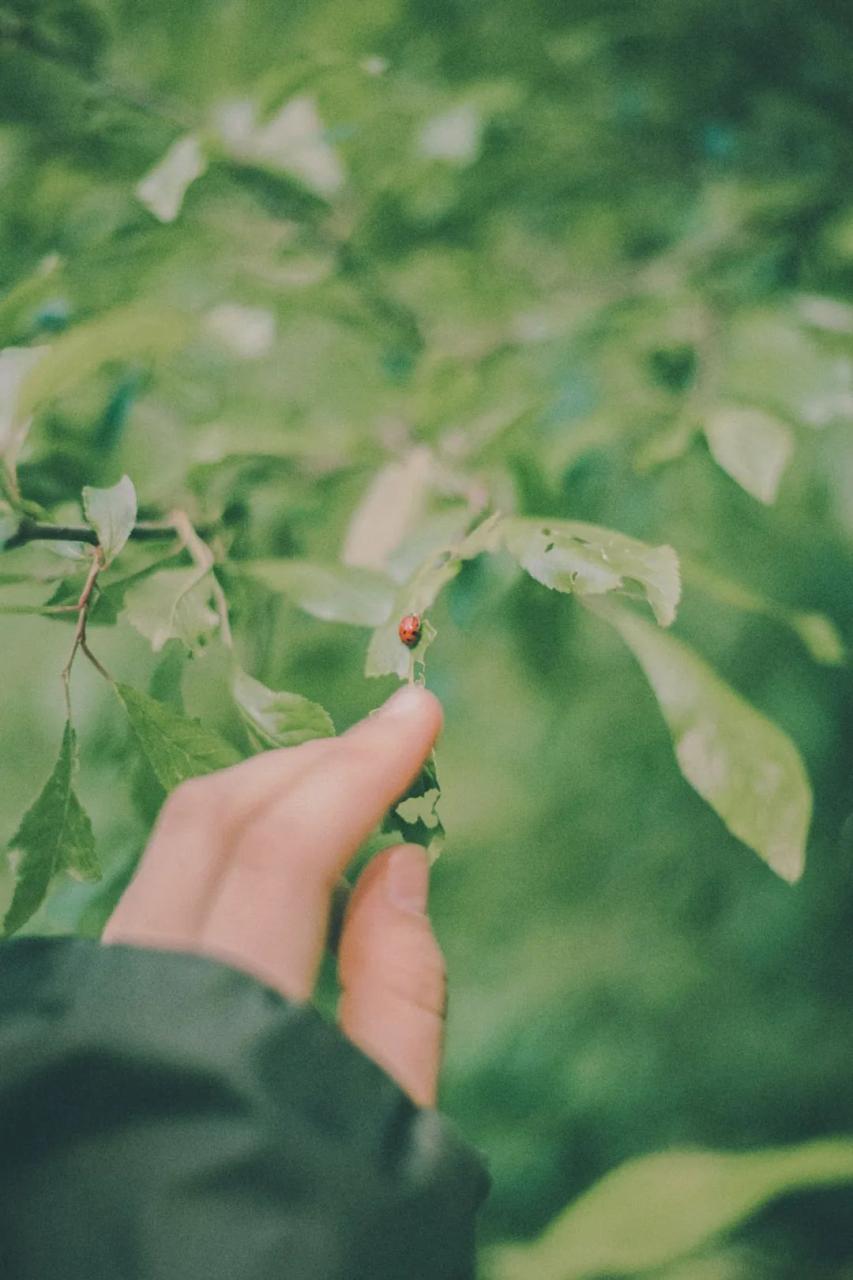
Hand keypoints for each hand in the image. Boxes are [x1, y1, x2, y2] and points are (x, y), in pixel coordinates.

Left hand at [103, 685, 445, 1106]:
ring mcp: (108, 985)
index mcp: (219, 1025)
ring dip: (273, 788)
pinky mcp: (101, 990)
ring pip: (179, 837)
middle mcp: (138, 987)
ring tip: (354, 784)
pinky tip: (297, 850)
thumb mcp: (390, 1133)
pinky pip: (166, 873)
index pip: (285, 855)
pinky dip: (237, 835)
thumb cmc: (310, 1245)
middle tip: (394, 740)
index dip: (360, 770)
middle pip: (215, 818)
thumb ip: (400, 994)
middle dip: (314, 761)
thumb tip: (399, 862)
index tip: (423, 713)